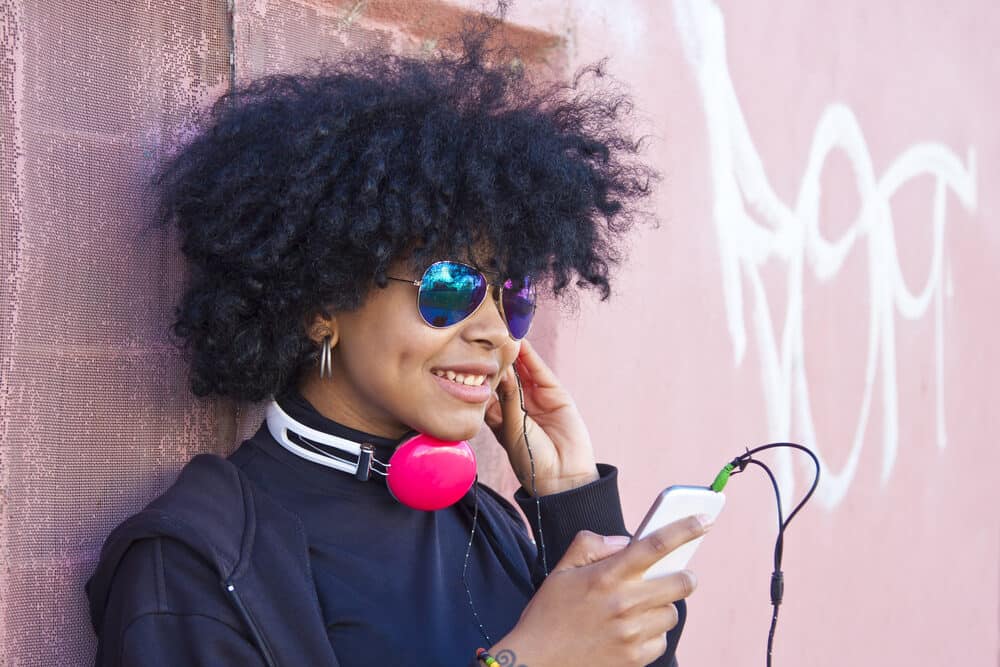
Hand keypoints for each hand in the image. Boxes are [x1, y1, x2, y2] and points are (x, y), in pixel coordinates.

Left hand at [484, 338, 598, 495]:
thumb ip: (507, 399)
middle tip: (480, 337)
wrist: (563, 477)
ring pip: (521, 370)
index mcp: (499, 418)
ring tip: (500, 333)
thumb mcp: (511, 429)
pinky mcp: (554, 393)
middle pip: (503, 376)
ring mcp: (536, 398)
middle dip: (493, 359)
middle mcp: (516, 405)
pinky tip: (519, 342)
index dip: (476, 374)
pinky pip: (539, 371)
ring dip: (511, 353)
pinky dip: (530, 356)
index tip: (462, 355)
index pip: (485, 389)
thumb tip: (500, 371)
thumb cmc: (530, 461)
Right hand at [487, 515, 709, 666]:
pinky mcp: (635, 658)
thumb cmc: (549, 612)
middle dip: (684, 576)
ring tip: (639, 609)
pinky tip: (631, 631)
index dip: (685, 529)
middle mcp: (624, 602)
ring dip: (662, 607)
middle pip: (680, 582)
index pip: (655, 545)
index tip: (705, 519)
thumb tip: (625, 541)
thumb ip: (592, 544)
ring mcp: (632, 633)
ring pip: (672, 613)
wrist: (538, 662)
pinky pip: (662, 639)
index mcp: (606, 575)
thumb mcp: (562, 569)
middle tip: (676, 575)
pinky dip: (653, 633)